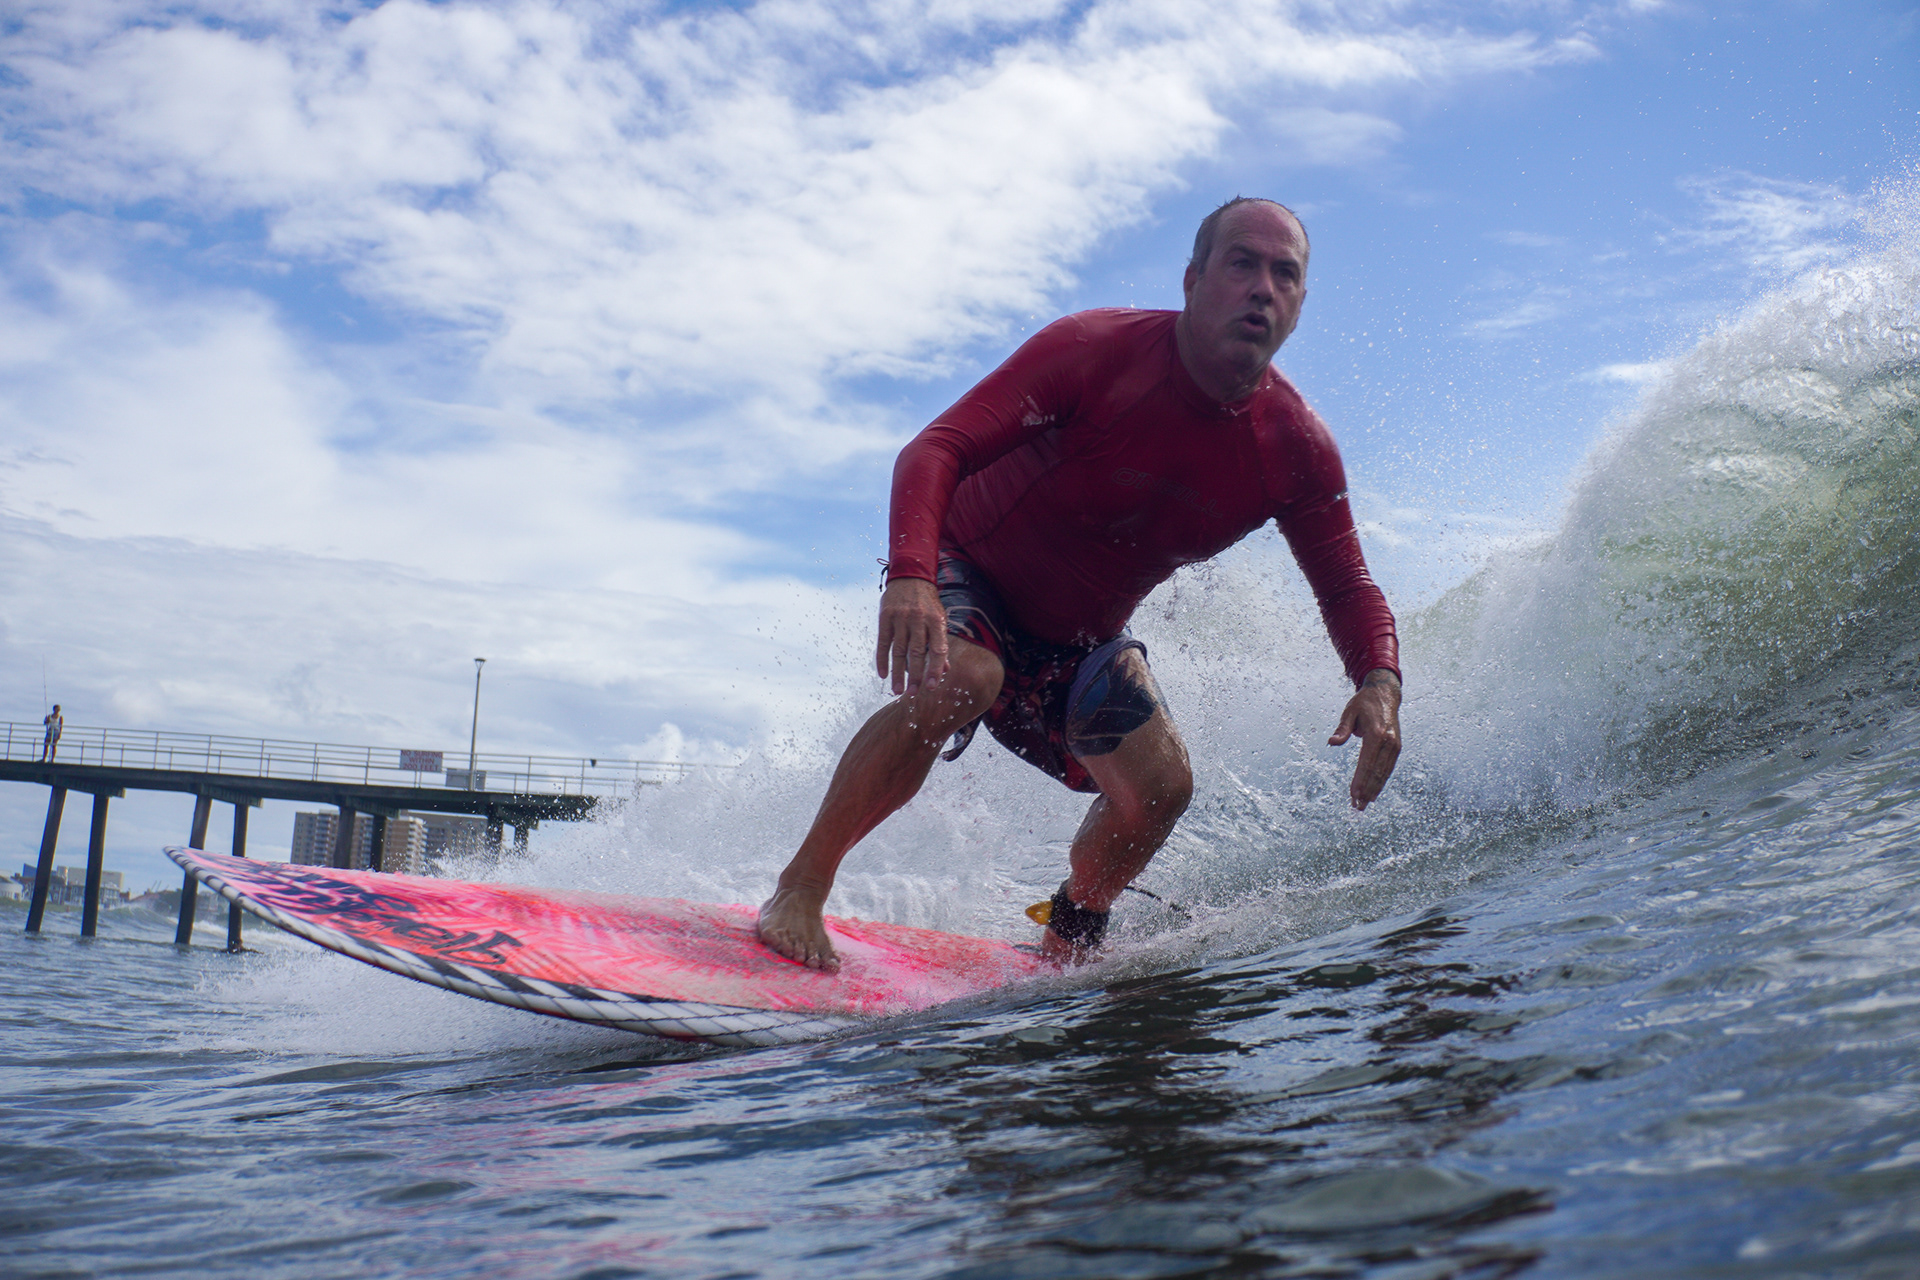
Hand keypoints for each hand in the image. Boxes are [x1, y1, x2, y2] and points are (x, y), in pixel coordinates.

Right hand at [876, 577, 949, 693]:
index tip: (932, 687)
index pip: (938, 650)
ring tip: (897, 690)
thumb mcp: (939, 618)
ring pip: (899, 650)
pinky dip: (882, 659)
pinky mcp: (885, 617)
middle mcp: (919, 619)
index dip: (935, 669)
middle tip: (913, 695)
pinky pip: (883, 642)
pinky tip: (883, 674)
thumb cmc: (928, 602)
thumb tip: (945, 670)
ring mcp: (901, 618)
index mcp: (936, 621)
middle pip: (917, 653)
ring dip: (898, 673)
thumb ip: (940, 643)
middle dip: (915, 676)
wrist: (910, 575)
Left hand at [1328, 668, 1401, 810]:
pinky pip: (1388, 768)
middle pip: (1376, 772)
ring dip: (1374, 790)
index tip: (1353, 794)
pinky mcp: (1397, 747)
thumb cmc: (1364, 703)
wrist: (1386, 693)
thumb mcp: (1349, 712)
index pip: (1367, 763)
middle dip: (1367, 790)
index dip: (1360, 781)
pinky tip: (1375, 792)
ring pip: (1384, 773)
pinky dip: (1381, 781)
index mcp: (1376, 734)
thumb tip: (1332, 743)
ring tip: (1365, 804)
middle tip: (1358, 806)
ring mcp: (1395, 745)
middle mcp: (1388, 742)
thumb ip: (1342, 729)